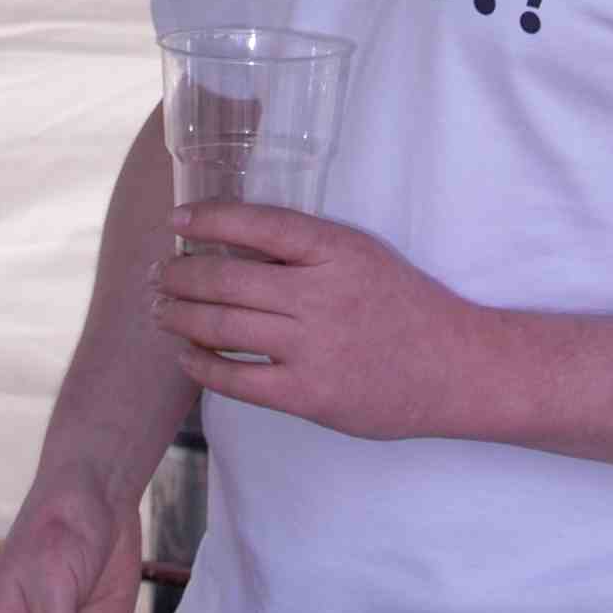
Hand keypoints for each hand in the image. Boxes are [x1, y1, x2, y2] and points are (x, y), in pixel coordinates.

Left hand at [156, 205, 477, 438]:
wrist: (454, 367)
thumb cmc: (405, 305)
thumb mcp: (362, 256)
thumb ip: (306, 249)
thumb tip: (230, 243)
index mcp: (336, 250)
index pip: (258, 224)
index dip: (209, 218)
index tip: (176, 219)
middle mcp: (320, 295)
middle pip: (226, 279)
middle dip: (179, 275)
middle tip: (157, 274)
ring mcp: (313, 347)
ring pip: (222, 327)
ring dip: (179, 316)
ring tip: (159, 310)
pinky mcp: (309, 395)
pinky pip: (237, 380)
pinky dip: (201, 366)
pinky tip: (186, 354)